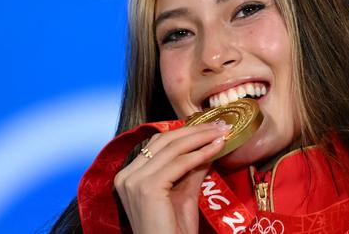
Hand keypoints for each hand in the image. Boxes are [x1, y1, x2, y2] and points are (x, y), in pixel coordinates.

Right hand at [114, 122, 230, 233]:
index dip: (186, 131)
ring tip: (222, 132)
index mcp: (129, 175)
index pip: (158, 143)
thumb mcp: (184, 192)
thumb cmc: (173, 230)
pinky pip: (179, 163)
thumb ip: (192, 169)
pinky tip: (217, 147)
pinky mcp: (146, 188)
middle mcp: (126, 176)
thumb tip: (208, 146)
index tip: (210, 126)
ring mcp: (133, 181)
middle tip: (220, 124)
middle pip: (164, 140)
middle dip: (195, 130)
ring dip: (201, 137)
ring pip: (172, 148)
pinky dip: (201, 153)